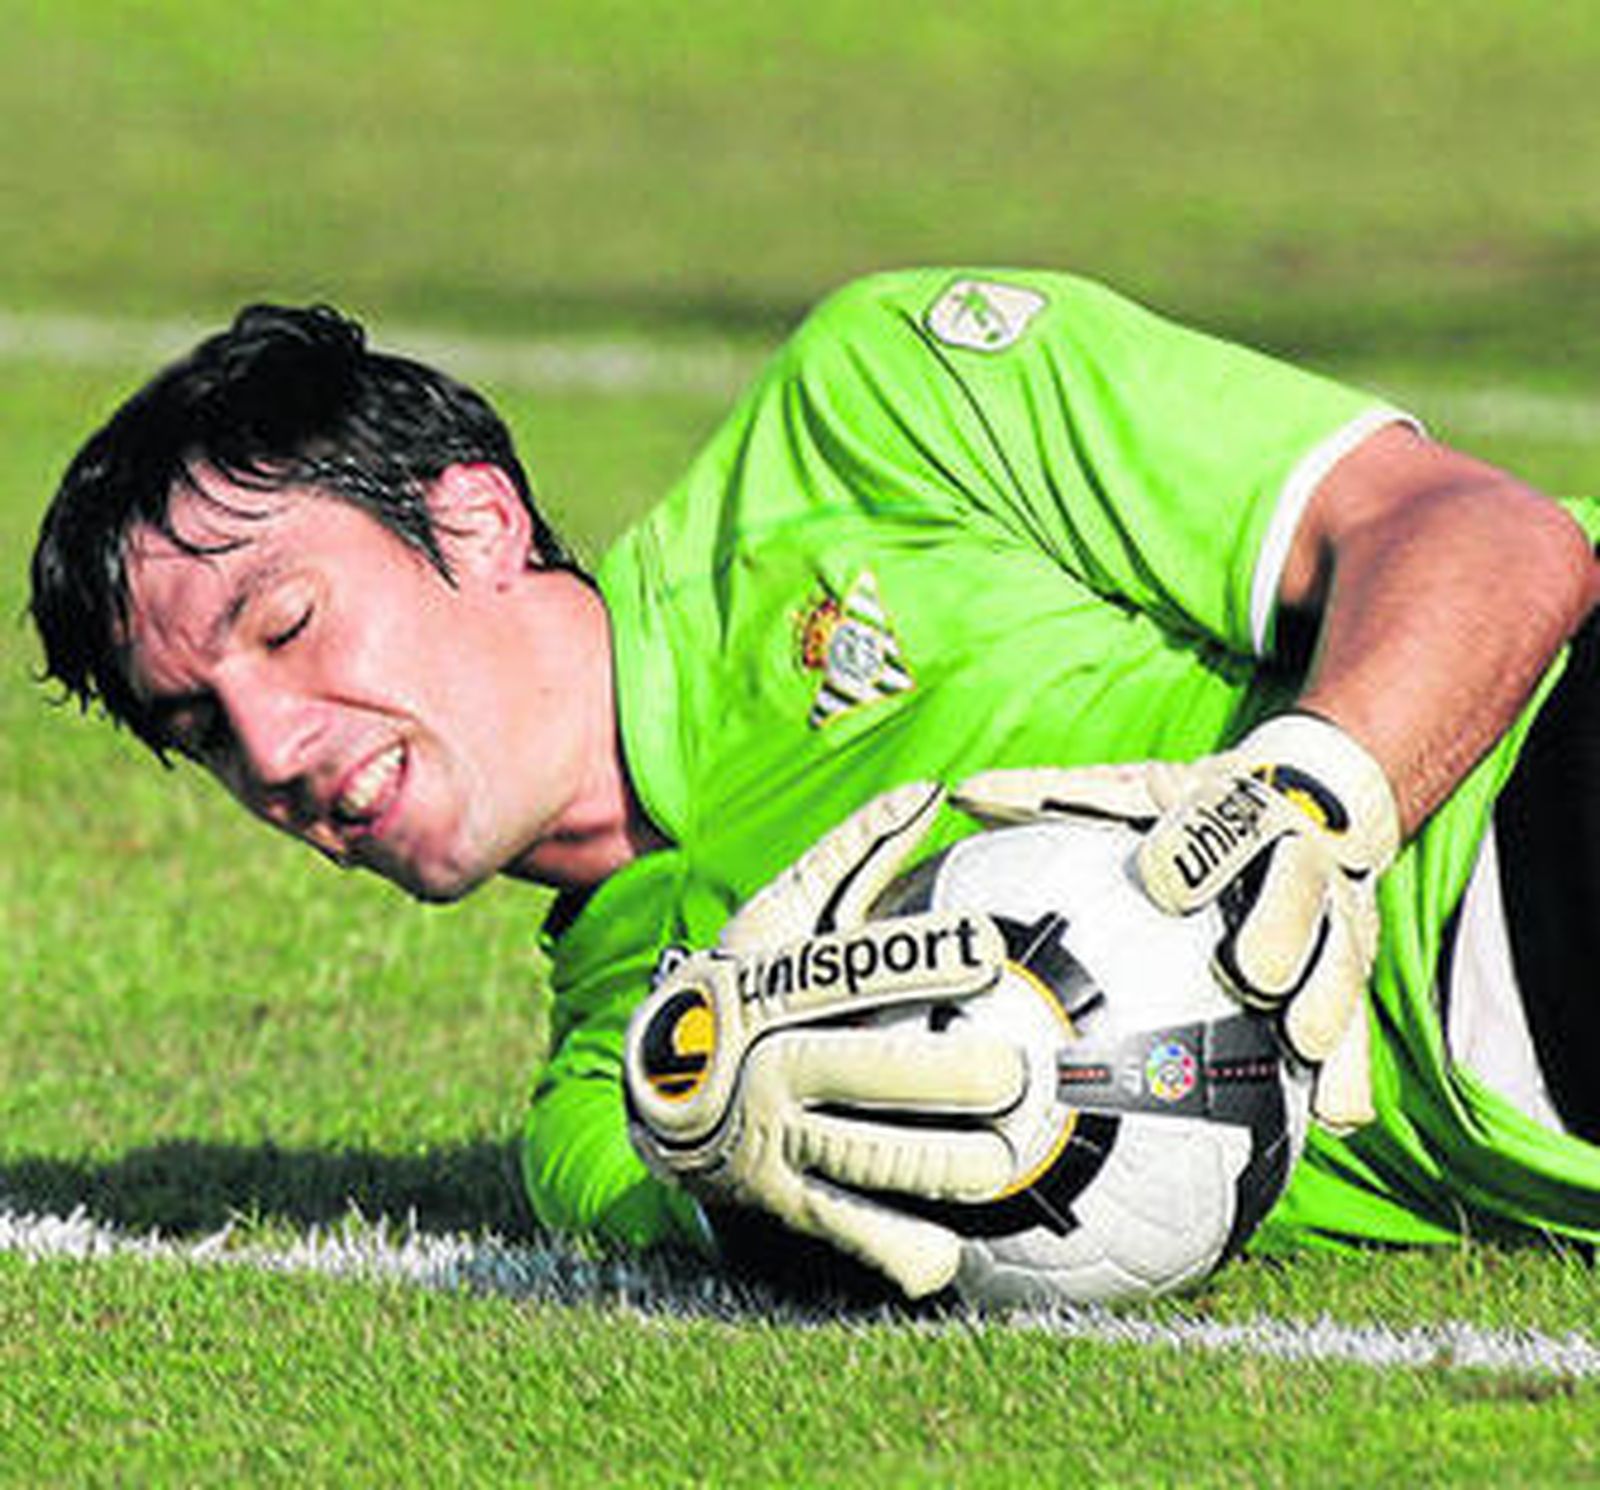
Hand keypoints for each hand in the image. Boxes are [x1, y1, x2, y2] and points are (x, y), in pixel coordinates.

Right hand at [623, 783, 1028, 1298]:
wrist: (656, 1090)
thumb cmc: (744, 984)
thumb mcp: (781, 914)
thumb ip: (854, 853)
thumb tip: (929, 791)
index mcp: (769, 986)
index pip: (846, 969)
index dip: (916, 959)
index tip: (989, 950)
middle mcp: (766, 1064)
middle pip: (855, 1072)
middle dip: (937, 1077)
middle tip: (1016, 1074)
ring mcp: (771, 1141)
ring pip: (858, 1161)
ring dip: (935, 1167)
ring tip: (1004, 1160)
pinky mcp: (781, 1205)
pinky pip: (843, 1234)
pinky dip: (894, 1251)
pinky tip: (948, 1253)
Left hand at [954, 714, 1399, 1131]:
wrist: (1309, 801)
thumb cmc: (1189, 812)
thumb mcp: (1128, 792)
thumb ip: (1053, 798)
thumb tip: (962, 793)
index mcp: (1232, 810)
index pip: (1221, 820)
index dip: (1200, 848)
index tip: (1166, 880)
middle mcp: (1294, 860)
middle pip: (1300, 886)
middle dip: (1284, 925)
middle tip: (1255, 971)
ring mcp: (1334, 919)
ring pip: (1342, 958)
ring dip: (1328, 1001)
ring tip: (1301, 1044)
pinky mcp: (1351, 974)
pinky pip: (1360, 1027)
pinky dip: (1349, 1071)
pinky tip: (1331, 1115)